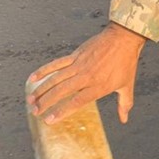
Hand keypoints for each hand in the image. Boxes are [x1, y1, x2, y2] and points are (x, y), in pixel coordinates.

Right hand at [27, 22, 146, 124]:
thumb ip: (124, 103)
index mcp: (98, 86)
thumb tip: (124, 119)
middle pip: (61, 91)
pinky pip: (56, 64)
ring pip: (55, 79)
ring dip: (41, 89)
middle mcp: (86, 76)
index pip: (77, 101)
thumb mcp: (127, 85)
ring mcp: (79, 65)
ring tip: (31, 100)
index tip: (49, 120)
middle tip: (35, 112)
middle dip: (46, 103)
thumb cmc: (126, 62)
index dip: (62, 111)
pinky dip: (44, 70)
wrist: (124, 38)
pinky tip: (32, 78)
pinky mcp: (75, 55)